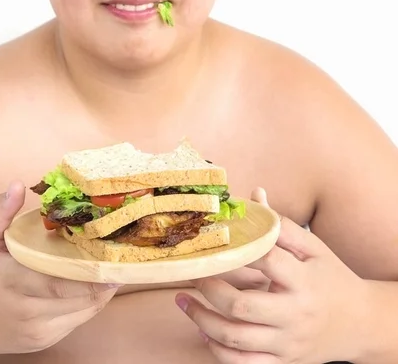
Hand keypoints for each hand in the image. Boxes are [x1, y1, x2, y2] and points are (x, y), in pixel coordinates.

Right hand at [0, 181, 119, 355]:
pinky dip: (89, 300)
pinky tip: (93, 280)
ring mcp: (38, 332)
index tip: (114, 247)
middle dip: (107, 274)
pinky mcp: (42, 342)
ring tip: (113, 262)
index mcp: (14, 283)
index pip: (65, 279)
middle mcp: (30, 313)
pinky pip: (77, 319)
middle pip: (84, 296)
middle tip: (122, 250)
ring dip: (102, 287)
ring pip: (87, 310)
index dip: (96, 267)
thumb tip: (18, 185)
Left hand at [175, 188, 366, 363]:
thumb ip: (281, 224)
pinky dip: (218, 350)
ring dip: (202, 320)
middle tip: (191, 274)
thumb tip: (255, 194)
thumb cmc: (331, 277)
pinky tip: (203, 331)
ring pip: (236, 339)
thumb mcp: (314, 248)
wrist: (359, 323)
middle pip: (242, 306)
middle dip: (209, 289)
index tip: (212, 241)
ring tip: (183, 301)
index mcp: (304, 280)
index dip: (235, 250)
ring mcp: (287, 342)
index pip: (264, 261)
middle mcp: (294, 314)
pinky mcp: (282, 361)